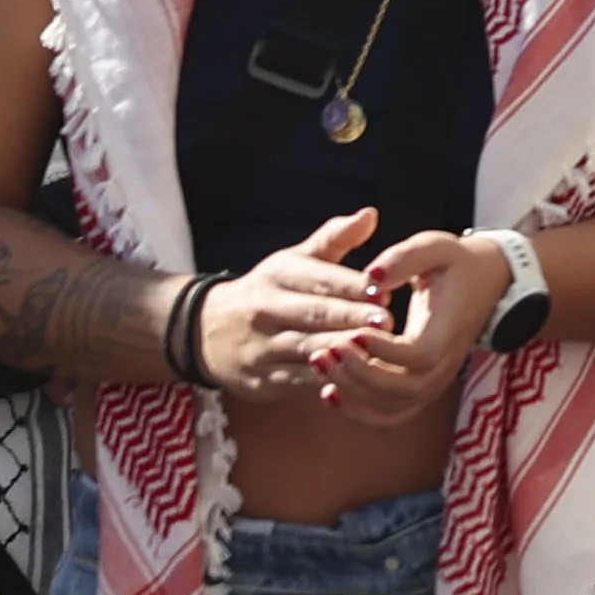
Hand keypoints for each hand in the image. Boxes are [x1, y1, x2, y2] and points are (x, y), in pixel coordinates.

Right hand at [204, 207, 396, 397]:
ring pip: (306, 347)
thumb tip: (370, 214)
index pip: (320, 278)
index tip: (385, 289)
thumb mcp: (295, 260)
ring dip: (341, 350)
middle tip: (387, 321)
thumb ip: (335, 238)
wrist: (207, 331)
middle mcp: (266, 307)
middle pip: (314, 313)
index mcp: (279, 274)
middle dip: (351, 317)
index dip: (352, 285)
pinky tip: (349, 379)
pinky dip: (322, 380)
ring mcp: (260, 345)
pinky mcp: (260, 378)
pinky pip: (295, 380)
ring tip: (375, 350)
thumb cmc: (270, 291)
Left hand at [327, 227, 512, 427]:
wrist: (484, 283)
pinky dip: (359, 410)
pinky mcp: (420, 389)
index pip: (419, 355)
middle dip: (359, 375)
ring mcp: (433, 382)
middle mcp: (444, 365)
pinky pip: (389, 414)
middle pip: (403, 389)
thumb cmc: (454, 263)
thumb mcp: (434, 246)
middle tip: (325, 351)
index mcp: (448, 330)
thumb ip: (403, 258)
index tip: (354, 333)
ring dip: (352, 393)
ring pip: (392, 407)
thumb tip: (370, 278)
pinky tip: (329, 392)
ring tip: (320, 365)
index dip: (384, 351)